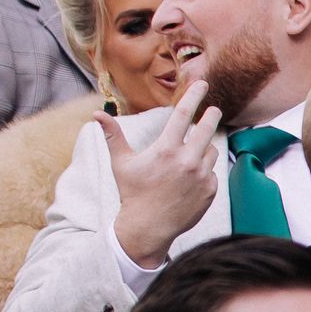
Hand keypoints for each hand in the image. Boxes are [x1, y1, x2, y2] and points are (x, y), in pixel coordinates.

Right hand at [107, 75, 227, 268]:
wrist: (148, 228)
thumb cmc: (132, 193)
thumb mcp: (121, 163)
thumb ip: (113, 136)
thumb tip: (97, 113)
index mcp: (166, 150)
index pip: (183, 114)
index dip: (194, 95)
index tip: (202, 84)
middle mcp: (187, 161)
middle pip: (207, 128)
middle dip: (211, 116)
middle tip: (213, 110)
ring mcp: (202, 176)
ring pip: (210, 151)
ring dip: (202, 148)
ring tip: (187, 158)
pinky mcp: (211, 191)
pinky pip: (212, 172)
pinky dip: (204, 172)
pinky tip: (189, 181)